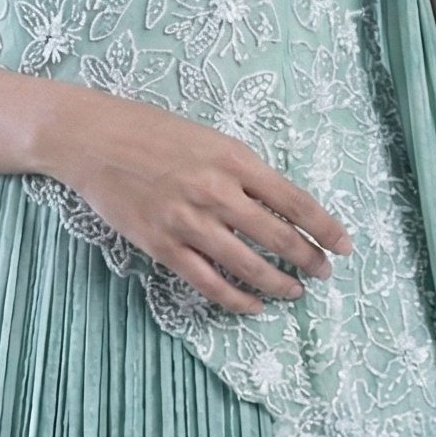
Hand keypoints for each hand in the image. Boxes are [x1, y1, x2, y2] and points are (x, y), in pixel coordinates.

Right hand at [38, 87, 351, 313]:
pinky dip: (235, 299)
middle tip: (323, 273)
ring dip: (278, 283)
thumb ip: (243, 171)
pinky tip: (252, 305)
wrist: (91, 138)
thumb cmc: (150, 131)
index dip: (325, 228)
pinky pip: (208, 282)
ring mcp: (188, 221)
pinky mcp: (161, 245)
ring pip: (247, 265)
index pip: (295, 201)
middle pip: (278, 236)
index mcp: (234, 159)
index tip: (344, 246)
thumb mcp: (208, 138)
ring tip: (294, 292)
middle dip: (308, 259)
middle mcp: (216, 191)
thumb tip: (280, 206)